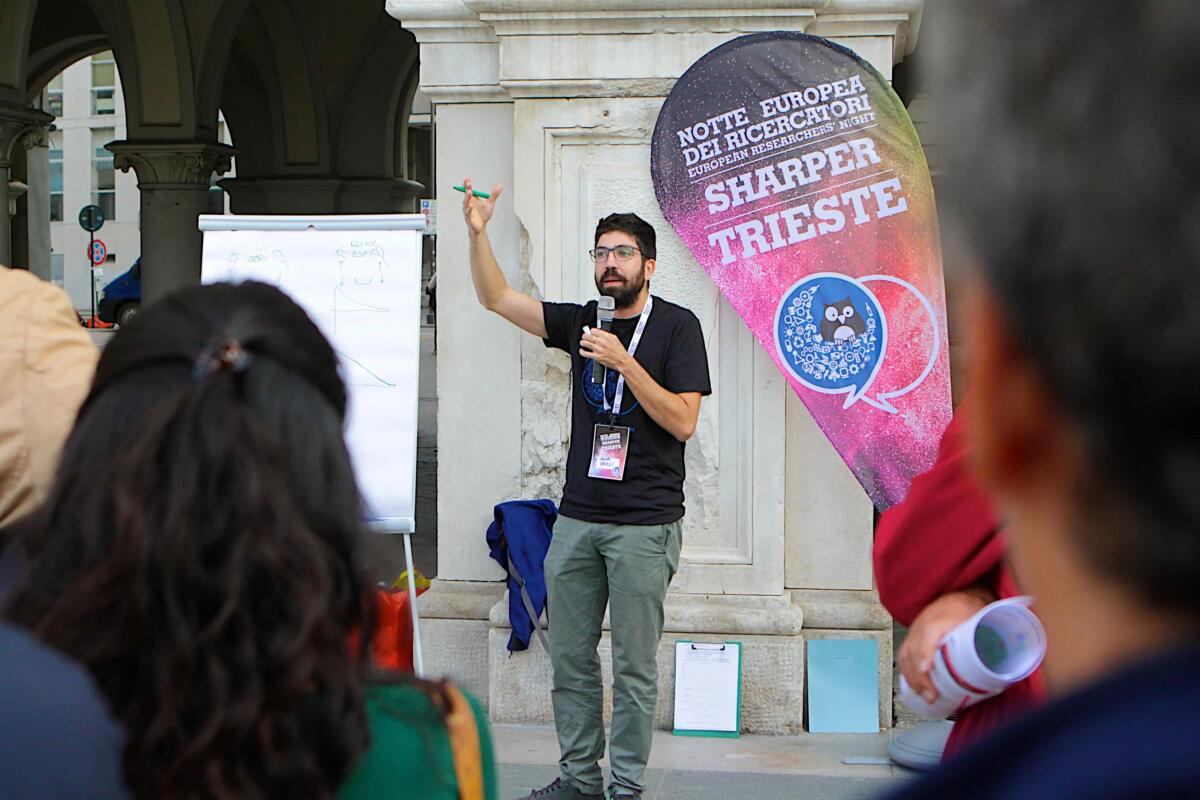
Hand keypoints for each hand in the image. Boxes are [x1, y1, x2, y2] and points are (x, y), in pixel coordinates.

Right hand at [461, 178, 502, 235]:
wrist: (481, 228)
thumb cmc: (483, 215)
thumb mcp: (490, 203)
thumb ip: (494, 194)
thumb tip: (500, 185)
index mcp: (472, 200)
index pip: (468, 190)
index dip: (467, 185)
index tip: (468, 179)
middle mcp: (468, 204)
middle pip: (466, 195)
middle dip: (467, 189)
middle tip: (468, 183)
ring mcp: (467, 211)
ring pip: (466, 203)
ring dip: (467, 197)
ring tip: (470, 191)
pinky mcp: (469, 218)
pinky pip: (468, 213)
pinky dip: (470, 209)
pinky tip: (472, 205)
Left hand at [580, 328, 629, 370]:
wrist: (621, 360)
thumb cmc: (619, 351)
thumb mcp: (615, 339)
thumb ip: (606, 334)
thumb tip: (599, 332)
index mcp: (606, 336)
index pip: (593, 330)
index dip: (591, 331)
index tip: (591, 333)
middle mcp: (601, 342)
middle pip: (587, 335)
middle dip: (584, 336)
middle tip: (585, 337)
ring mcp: (598, 349)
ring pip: (584, 343)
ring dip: (582, 342)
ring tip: (583, 343)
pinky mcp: (596, 356)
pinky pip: (585, 353)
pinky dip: (581, 351)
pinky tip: (582, 351)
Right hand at [898, 588, 994, 704]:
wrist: (962, 592)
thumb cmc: (975, 607)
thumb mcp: (987, 614)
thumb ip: (999, 631)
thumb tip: (1018, 653)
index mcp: (947, 612)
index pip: (930, 629)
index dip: (925, 649)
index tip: (927, 668)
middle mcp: (927, 619)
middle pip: (914, 646)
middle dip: (919, 675)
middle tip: (933, 695)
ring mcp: (917, 628)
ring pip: (906, 653)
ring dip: (912, 678)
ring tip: (926, 696)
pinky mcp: (914, 636)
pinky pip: (904, 655)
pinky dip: (908, 673)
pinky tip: (916, 687)